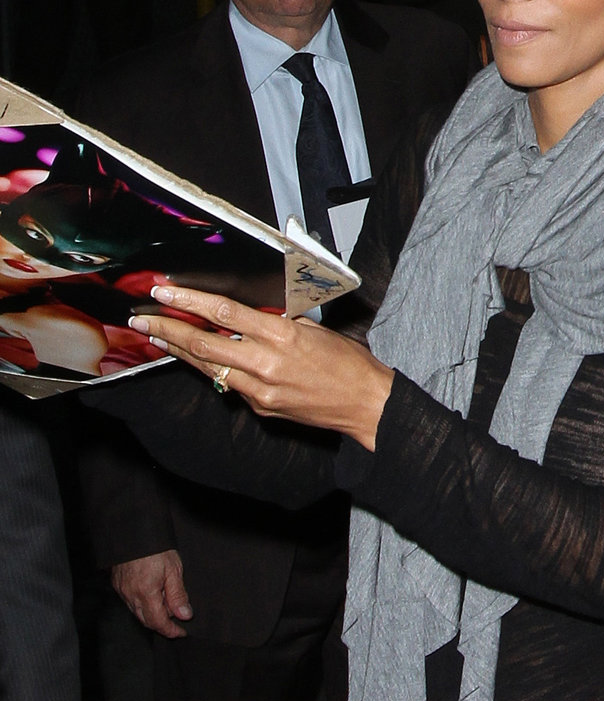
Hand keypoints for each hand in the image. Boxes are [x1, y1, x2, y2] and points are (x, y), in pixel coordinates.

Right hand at [112, 549, 192, 637]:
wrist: (135, 531)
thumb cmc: (155, 548)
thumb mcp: (173, 570)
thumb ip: (178, 595)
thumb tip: (184, 615)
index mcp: (146, 592)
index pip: (158, 622)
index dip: (170, 630)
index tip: (181, 632)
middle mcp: (131, 595)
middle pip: (146, 621)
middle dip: (162, 624)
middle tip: (176, 618)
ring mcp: (122, 591)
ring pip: (137, 613)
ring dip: (152, 614)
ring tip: (166, 603)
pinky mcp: (117, 585)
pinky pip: (130, 603)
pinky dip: (142, 605)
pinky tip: (152, 595)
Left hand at [129, 287, 393, 450]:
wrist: (365, 404)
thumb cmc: (347, 362)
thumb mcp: (313, 329)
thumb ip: (277, 321)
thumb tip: (247, 314)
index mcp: (282, 335)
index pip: (224, 314)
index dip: (190, 301)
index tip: (165, 292)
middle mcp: (266, 363)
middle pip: (204, 343)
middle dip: (168, 329)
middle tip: (141, 319)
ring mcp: (261, 390)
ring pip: (209, 367)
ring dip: (179, 351)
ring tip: (156, 338)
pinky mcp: (261, 408)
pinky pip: (229, 385)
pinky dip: (210, 369)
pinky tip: (195, 360)